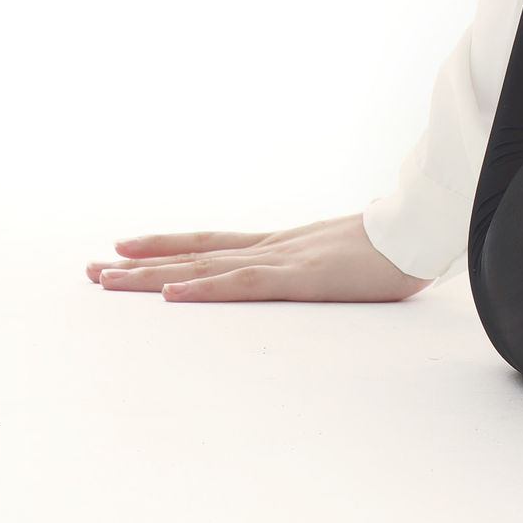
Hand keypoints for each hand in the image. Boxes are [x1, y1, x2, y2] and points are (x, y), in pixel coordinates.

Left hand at [85, 214, 430, 301]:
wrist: (430, 228)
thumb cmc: (403, 245)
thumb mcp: (356, 256)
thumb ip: (334, 261)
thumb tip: (333, 266)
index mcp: (287, 244)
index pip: (215, 243)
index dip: (170, 245)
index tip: (127, 248)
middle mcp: (275, 247)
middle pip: (196, 253)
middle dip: (141, 263)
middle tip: (93, 270)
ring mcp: (284, 259)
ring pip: (205, 267)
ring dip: (151, 275)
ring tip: (106, 279)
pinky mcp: (300, 277)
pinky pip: (242, 284)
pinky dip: (203, 288)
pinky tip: (169, 294)